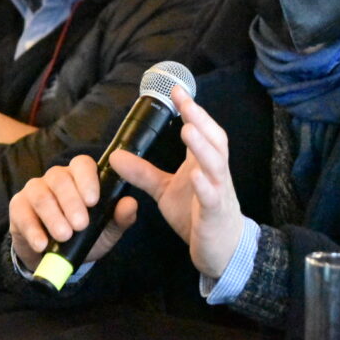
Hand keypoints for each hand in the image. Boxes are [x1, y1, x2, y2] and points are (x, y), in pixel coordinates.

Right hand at [8, 154, 137, 270]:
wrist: (56, 257)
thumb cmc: (85, 236)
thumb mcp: (106, 230)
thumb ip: (119, 217)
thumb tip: (131, 203)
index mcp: (80, 177)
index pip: (83, 164)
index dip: (87, 179)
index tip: (93, 200)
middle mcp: (56, 178)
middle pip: (60, 178)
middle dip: (71, 202)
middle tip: (81, 225)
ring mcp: (35, 189)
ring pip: (41, 194)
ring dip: (53, 216)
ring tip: (64, 236)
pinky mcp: (18, 206)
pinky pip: (22, 213)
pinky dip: (33, 229)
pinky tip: (42, 244)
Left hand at [110, 86, 243, 278]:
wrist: (223, 249)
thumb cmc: (197, 214)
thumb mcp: (165, 190)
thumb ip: (143, 172)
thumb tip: (117, 155)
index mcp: (203, 163)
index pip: (200, 129)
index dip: (191, 109)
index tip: (175, 89)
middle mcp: (215, 172)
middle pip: (214, 139)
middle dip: (200, 118)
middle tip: (185, 101)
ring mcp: (218, 192)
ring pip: (216, 164)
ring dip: (202, 146)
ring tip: (188, 129)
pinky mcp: (216, 214)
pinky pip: (212, 198)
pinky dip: (205, 186)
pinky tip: (196, 177)